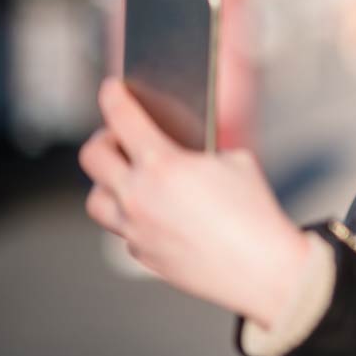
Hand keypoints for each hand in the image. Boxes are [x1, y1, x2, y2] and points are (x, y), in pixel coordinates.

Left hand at [79, 78, 311, 328]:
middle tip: (118, 137)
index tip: (111, 89)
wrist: (263, 267)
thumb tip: (181, 148)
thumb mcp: (234, 162)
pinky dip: (133, 217)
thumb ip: (199, 151)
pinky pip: (123, 229)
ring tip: (127, 179)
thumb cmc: (255, 211)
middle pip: (93, 157)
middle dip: (103, 139)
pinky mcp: (142, 253)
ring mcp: (135, 229)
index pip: (121, 117)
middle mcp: (138, 196)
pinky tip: (155, 213)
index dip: (114, 96)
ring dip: (108, 183)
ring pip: (95, 200)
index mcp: (162, 164)